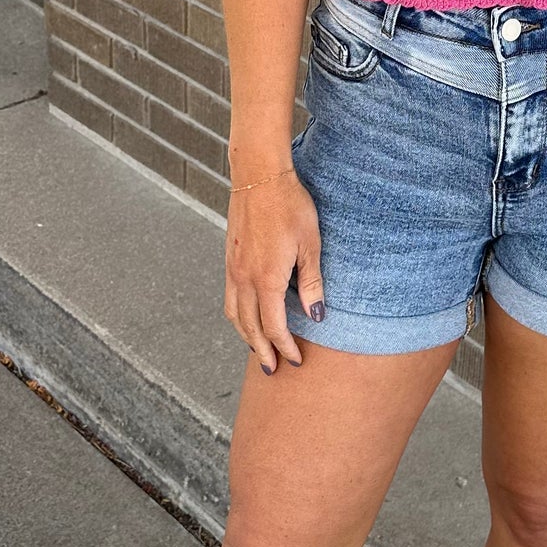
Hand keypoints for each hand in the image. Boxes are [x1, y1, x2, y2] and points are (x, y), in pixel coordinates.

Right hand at [225, 164, 323, 372]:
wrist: (260, 176)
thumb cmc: (290, 205)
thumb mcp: (311, 244)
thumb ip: (312, 282)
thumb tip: (317, 315)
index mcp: (266, 278)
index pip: (274, 326)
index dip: (285, 347)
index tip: (295, 361)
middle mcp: (244, 278)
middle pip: (250, 327)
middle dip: (262, 351)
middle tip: (273, 370)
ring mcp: (233, 268)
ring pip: (235, 314)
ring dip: (246, 336)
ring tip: (258, 350)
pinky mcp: (229, 258)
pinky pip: (230, 297)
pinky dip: (238, 315)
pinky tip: (247, 316)